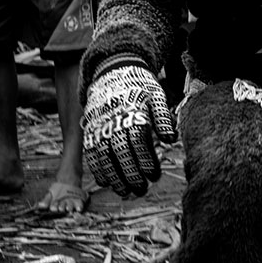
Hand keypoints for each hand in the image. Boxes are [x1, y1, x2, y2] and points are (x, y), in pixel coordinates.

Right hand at [83, 59, 176, 197]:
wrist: (113, 70)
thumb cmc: (140, 86)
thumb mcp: (156, 95)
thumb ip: (163, 117)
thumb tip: (172, 140)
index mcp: (132, 111)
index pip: (138, 141)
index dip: (146, 160)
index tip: (154, 176)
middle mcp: (113, 119)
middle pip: (120, 152)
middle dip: (131, 174)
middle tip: (141, 190)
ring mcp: (99, 125)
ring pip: (103, 156)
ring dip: (114, 177)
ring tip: (125, 191)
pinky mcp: (90, 130)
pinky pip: (91, 153)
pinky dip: (98, 169)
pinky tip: (107, 182)